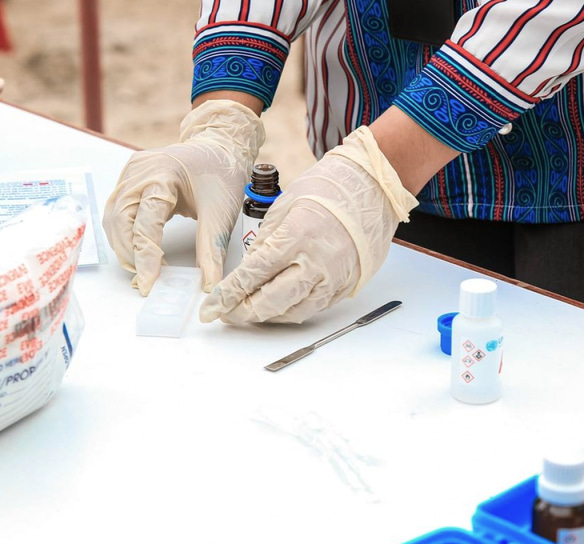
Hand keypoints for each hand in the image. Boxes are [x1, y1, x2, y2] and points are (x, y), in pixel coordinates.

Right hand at [102, 100, 263, 294]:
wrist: (218, 146)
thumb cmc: (220, 175)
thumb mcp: (221, 213)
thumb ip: (212, 250)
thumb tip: (208, 284)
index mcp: (163, 175)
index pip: (145, 222)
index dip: (145, 256)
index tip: (149, 283)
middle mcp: (140, 172)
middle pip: (120, 221)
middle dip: (130, 254)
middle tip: (146, 278)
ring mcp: (130, 173)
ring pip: (113, 218)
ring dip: (124, 247)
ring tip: (143, 268)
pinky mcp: (128, 179)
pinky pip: (116, 211)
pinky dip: (123, 234)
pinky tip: (139, 249)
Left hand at [199, 126, 418, 323]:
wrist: (372, 188)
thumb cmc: (327, 190)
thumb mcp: (284, 208)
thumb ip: (265, 243)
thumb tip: (247, 272)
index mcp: (295, 237)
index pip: (252, 276)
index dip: (227, 296)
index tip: (210, 308)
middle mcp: (315, 262)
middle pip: (270, 302)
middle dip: (242, 312)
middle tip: (225, 314)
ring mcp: (333, 277)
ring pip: (292, 312)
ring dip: (266, 316)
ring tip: (247, 311)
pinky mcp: (345, 285)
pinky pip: (313, 308)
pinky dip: (290, 311)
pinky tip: (276, 307)